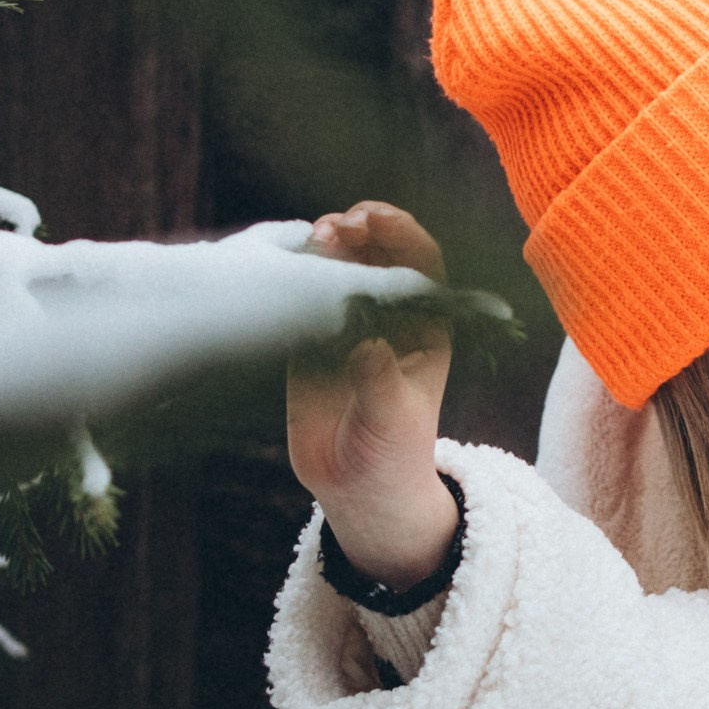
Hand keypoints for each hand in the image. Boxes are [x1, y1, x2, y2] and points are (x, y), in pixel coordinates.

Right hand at [285, 201, 456, 586]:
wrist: (358, 489)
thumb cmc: (393, 454)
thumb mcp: (391, 418)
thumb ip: (378, 379)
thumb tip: (365, 342)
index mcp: (425, 328)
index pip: (422, 264)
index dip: (403, 233)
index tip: (377, 219)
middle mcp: (389, 317)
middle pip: (379, 254)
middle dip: (362, 229)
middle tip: (338, 225)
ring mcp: (349, 325)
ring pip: (340, 268)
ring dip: (328, 245)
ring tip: (314, 237)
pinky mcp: (310, 340)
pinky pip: (304, 296)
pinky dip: (296, 275)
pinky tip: (282, 265)